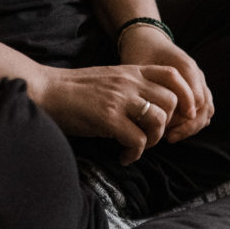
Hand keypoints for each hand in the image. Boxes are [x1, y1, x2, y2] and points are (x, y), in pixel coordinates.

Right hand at [29, 62, 183, 163]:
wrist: (44, 91)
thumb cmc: (75, 91)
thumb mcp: (110, 80)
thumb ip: (133, 87)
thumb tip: (155, 108)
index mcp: (131, 72)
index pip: (173, 75)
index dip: (185, 95)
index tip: (182, 114)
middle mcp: (129, 83)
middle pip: (172, 101)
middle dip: (168, 124)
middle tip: (152, 136)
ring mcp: (120, 99)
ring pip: (159, 120)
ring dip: (153, 140)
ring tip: (136, 146)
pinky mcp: (108, 118)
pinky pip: (138, 140)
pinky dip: (134, 153)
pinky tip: (123, 156)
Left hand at [118, 26, 214, 142]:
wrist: (149, 42)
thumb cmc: (140, 54)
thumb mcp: (138, 66)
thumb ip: (145, 84)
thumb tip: (148, 110)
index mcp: (186, 65)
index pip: (196, 98)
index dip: (183, 116)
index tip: (165, 128)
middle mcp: (198, 74)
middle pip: (205, 107)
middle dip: (188, 125)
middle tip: (169, 137)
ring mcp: (200, 83)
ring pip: (207, 111)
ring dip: (191, 127)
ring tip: (172, 136)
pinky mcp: (198, 90)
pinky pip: (204, 111)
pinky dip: (193, 124)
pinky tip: (175, 132)